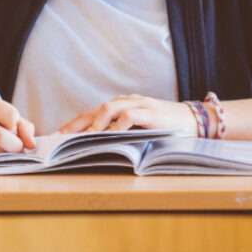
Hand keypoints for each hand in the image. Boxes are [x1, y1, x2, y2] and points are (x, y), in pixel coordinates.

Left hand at [58, 94, 197, 134]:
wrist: (195, 120)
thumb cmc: (165, 128)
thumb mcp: (139, 132)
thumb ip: (120, 135)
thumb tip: (95, 149)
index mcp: (120, 107)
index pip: (91, 114)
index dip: (73, 125)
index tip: (56, 138)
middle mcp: (126, 102)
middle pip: (94, 110)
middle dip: (75, 124)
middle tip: (60, 138)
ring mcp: (138, 105)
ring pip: (109, 109)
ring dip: (94, 124)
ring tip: (83, 137)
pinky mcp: (151, 112)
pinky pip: (130, 115)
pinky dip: (118, 125)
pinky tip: (110, 134)